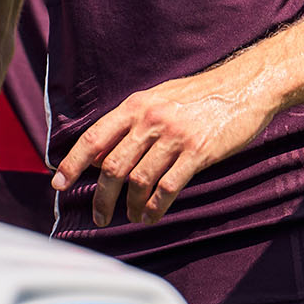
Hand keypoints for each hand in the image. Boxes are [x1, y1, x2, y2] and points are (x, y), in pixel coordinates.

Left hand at [52, 65, 278, 225]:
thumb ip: (131, 121)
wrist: (244, 86)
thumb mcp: (159, 97)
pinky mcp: (198, 152)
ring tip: (131, 217)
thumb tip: (99, 152)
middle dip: (100, 197)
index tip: (59, 183)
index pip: (94, 137)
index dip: (72, 163)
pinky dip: (155, 207)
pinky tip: (152, 215)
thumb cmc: (200, 95)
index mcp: (136, 105)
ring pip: (138, 180)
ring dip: (130, 205)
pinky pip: (168, 187)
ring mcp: (174, 136)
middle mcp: (151, 119)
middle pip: (112, 166)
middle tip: (99, 216)